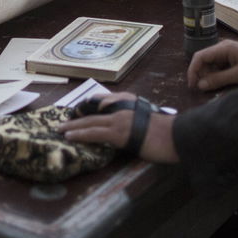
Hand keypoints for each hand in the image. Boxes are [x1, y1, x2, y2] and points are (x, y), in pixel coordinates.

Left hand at [56, 92, 178, 162]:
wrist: (176, 136)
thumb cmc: (167, 131)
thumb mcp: (148, 118)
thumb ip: (134, 118)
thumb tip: (124, 127)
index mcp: (128, 101)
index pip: (102, 101)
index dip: (87, 108)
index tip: (76, 112)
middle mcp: (121, 106)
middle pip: (92, 111)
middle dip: (76, 117)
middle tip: (62, 122)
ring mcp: (119, 119)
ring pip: (90, 122)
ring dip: (73, 126)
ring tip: (60, 130)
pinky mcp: (118, 133)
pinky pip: (95, 133)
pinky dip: (80, 134)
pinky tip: (70, 137)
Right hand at [187, 40, 237, 91]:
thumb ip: (219, 79)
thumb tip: (200, 85)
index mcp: (224, 48)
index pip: (200, 56)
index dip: (193, 71)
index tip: (193, 85)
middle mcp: (223, 48)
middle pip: (204, 61)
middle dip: (202, 75)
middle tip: (206, 90)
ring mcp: (227, 53)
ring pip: (210, 65)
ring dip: (210, 77)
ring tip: (216, 88)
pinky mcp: (232, 58)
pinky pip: (219, 67)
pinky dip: (217, 76)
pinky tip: (222, 84)